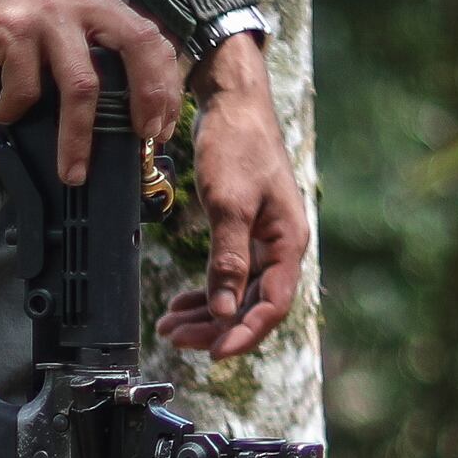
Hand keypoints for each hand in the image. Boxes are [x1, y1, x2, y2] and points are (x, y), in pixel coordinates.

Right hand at [0, 0, 184, 192]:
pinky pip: (27, 88)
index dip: (164, 86)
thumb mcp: (62, 28)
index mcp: (101, 4)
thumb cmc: (7, 23)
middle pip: (135, 48)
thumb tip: (123, 113)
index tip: (160, 128)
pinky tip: (5, 112)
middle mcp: (82, 3)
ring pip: (82, 84)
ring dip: (78, 137)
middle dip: (147, 99)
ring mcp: (48, 14)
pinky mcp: (13, 29)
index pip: (152, 40)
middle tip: (143, 140)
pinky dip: (16, 111)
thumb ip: (91, 52)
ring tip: (73, 171)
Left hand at [161, 35, 305, 357]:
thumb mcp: (229, 204)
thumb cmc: (238, 146)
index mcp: (288, 243)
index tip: (212, 352)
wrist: (234, 104)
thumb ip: (228, 259)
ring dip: (205, 314)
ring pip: (236, 294)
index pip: (271, 306)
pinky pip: (228, 276)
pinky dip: (204, 293)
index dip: (243, 334)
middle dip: (214, 327)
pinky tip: (179, 305)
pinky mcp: (245, 232)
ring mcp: (264, 241)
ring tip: (169, 327)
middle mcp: (280, 247)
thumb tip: (223, 310)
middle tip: (176, 340)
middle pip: (252, 305)